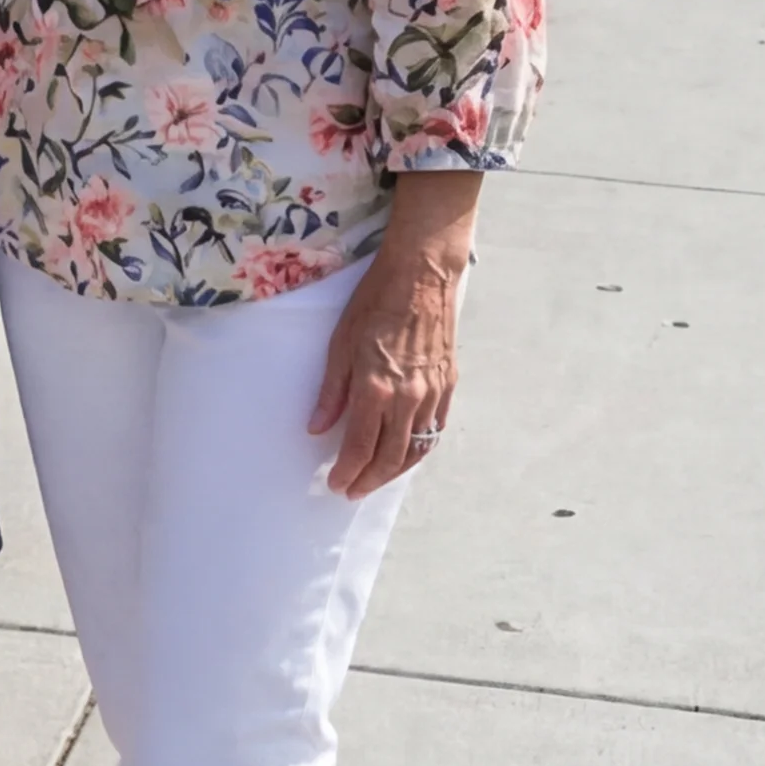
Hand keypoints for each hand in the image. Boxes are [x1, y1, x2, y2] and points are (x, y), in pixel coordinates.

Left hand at [308, 239, 461, 499]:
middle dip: (368, 480)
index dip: (347, 471)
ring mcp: (432, 394)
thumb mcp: (340, 343)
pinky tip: (407, 454)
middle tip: (351, 490)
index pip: (360, 447)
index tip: (335, 484)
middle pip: (390, 457)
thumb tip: (316, 427)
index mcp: (376, 388)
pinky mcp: (448, 385)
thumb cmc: (375, 302)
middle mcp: (408, 398)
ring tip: (375, 480)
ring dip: (394, 471)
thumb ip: (332, 391)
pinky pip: (435, 430)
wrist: (421, 275)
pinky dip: (419, 449)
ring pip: (416, 449)